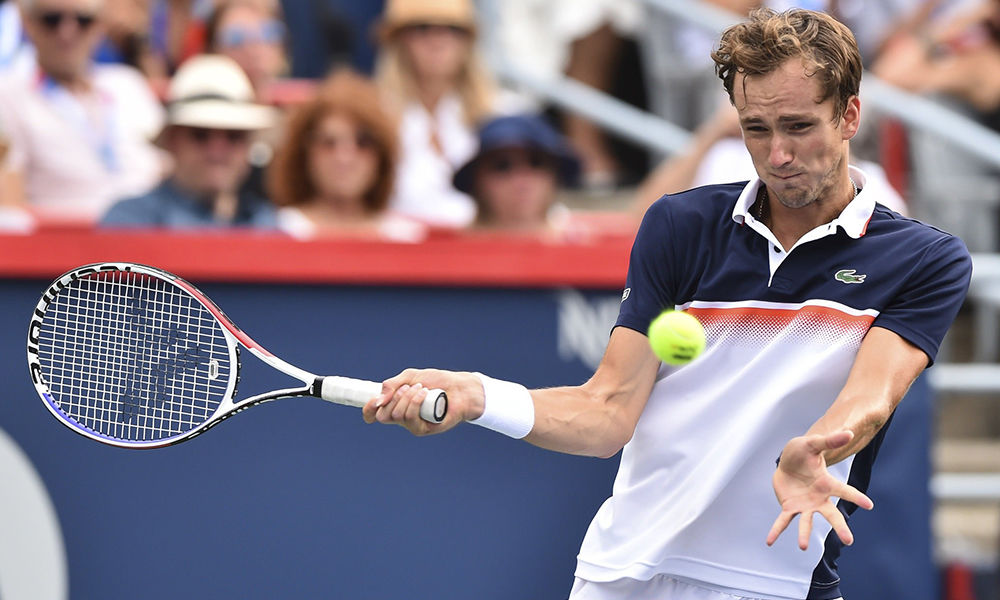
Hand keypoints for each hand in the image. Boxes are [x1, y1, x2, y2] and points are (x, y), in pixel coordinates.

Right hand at [362, 368, 483, 435]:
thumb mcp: (411, 377)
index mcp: (395, 405)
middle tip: (408, 387)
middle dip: (393, 398)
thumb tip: (379, 398)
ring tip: (422, 389)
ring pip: (396, 416)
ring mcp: (413, 425)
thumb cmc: (437, 382)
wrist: (459, 387)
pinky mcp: (425, 429)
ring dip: (407, 398)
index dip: (368, 411)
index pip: (374, 414)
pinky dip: (416, 403)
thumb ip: (392, 384)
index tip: (375, 401)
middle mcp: (402, 418)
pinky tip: (425, 394)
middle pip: (383, 415)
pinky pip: (411, 418)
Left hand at [766, 431, 873, 549]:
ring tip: (803, 547)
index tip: (869, 505)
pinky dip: (776, 531)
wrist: (786, 462)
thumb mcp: (812, 444)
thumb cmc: (802, 452)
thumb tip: (848, 432)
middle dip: (840, 527)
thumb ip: (829, 441)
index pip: (844, 490)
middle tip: (849, 540)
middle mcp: (819, 499)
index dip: (856, 497)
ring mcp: (804, 505)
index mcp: (827, 484)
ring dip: (804, 534)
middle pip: (831, 514)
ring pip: (806, 522)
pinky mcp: (789, 508)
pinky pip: (782, 521)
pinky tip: (769, 541)